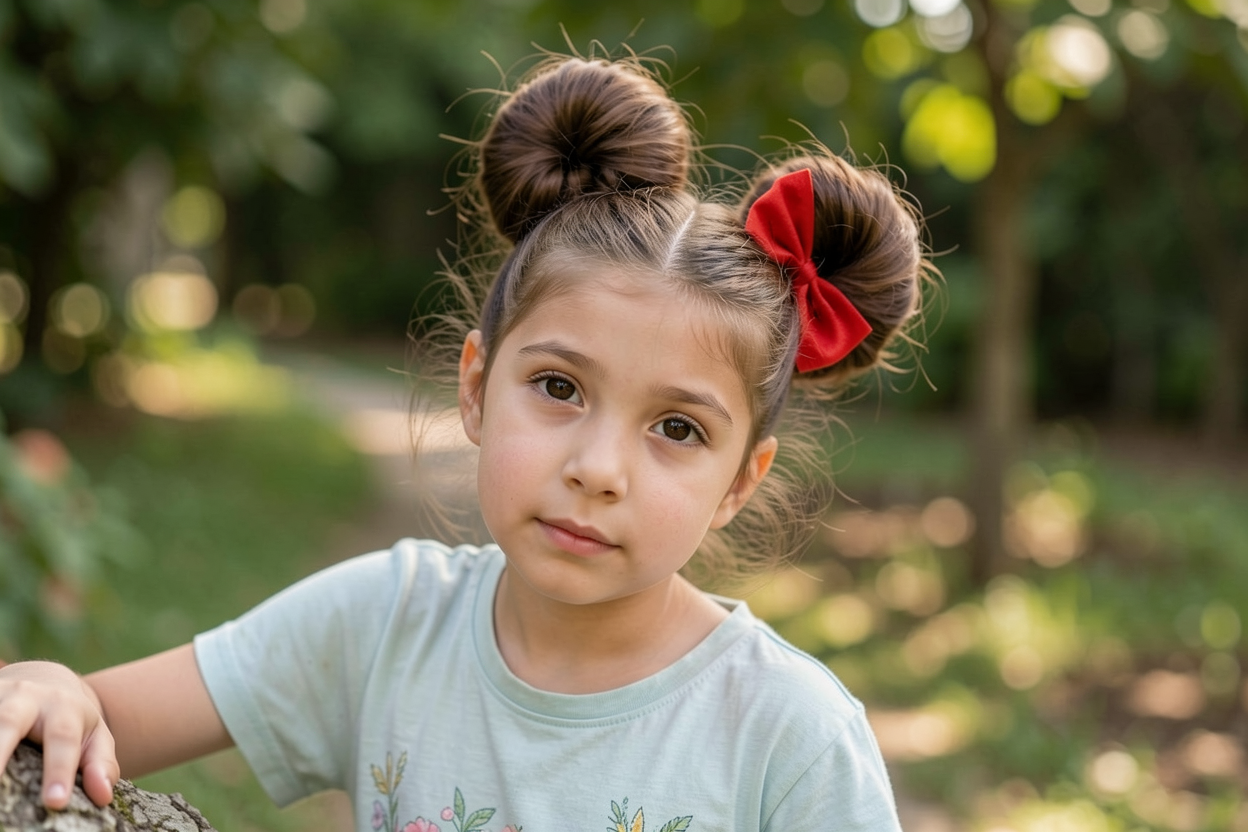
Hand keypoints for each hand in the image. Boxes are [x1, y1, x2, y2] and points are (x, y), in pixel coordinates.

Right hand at [0, 660, 119, 808]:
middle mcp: (26, 696)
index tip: (55, 802)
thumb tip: (103, 796)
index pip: (62, 738)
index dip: (59, 770)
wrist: (42, 681)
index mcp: (63, 706)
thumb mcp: (95, 736)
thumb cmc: (71, 720)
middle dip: (0, 752)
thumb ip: (100, 764)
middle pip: (9, 721)